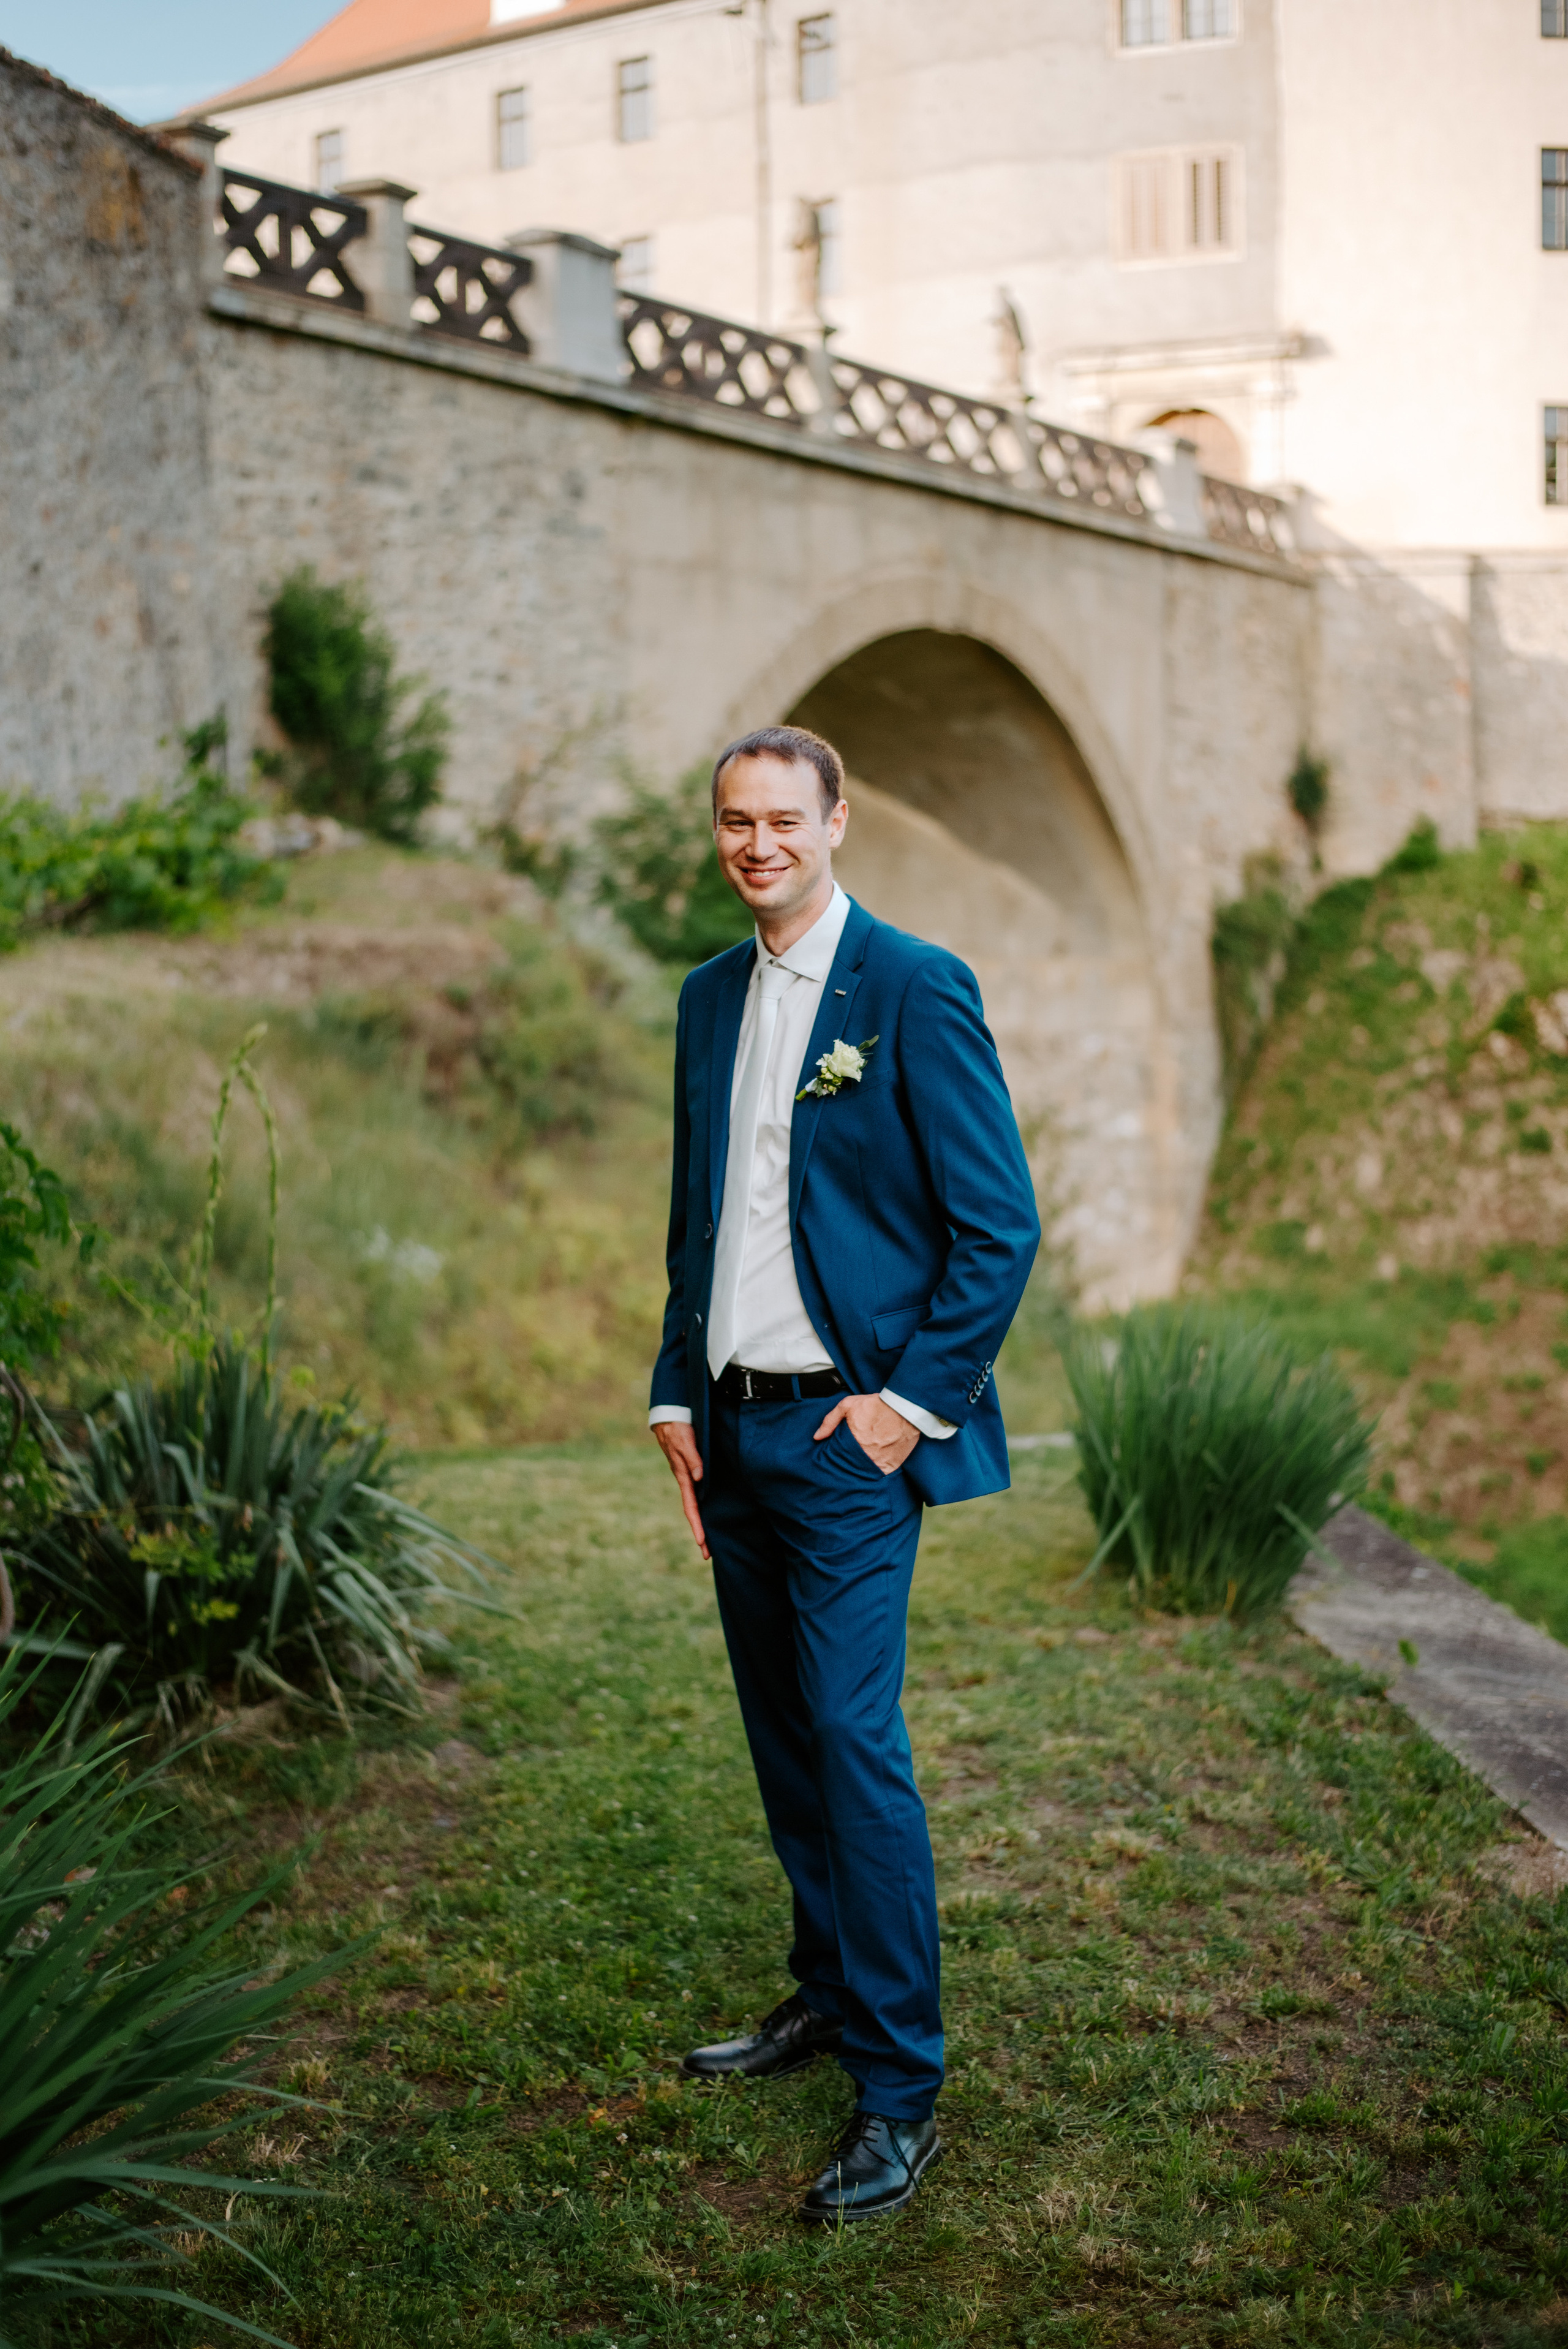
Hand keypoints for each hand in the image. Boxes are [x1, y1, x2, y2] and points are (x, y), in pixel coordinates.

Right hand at [653, 1421, 708, 1559]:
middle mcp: (685, 1480)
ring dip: (701, 1522)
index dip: (696, 1525)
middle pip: (693, 1511)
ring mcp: (688, 1476)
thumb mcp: (685, 1441)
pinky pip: (697, 1493)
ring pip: (695, 1504)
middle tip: (707, 1554)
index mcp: (683, 1477)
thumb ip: (693, 1459)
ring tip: (708, 1541)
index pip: (690, 1506)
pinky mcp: (691, 1470)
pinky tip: (709, 1512)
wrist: (669, 1417)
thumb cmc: (677, 1428)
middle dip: (699, 1532)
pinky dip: (702, 1506)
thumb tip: (699, 1477)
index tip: (701, 1543)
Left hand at [813, 1392, 919, 1473]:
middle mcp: (865, 1456)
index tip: (837, 1455)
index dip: (837, 1458)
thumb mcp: (848, 1405)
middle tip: (850, 1458)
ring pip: (865, 1472)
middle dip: (849, 1464)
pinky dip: (877, 1470)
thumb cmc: (877, 1405)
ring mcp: (879, 1463)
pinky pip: (881, 1473)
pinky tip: (875, 1463)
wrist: (905, 1408)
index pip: (838, 1458)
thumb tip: (817, 1437)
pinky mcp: (892, 1465)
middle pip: (851, 1467)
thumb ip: (830, 1421)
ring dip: (862, 1469)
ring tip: (862, 1461)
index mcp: (852, 1444)